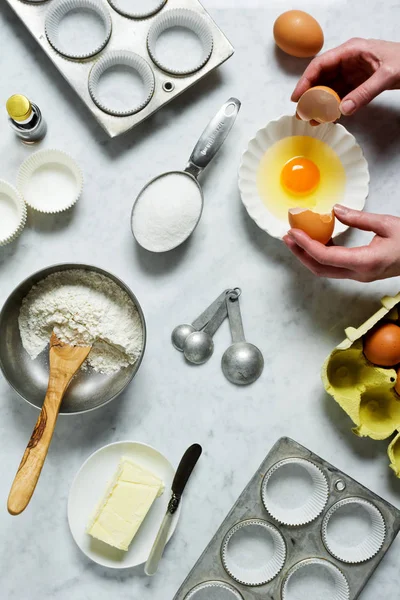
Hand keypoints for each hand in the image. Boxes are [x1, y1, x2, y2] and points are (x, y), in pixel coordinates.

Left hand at [283, 205, 399, 281]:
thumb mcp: (387, 224)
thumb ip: (359, 218)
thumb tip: (334, 210)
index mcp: (365, 262)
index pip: (326, 257)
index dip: (306, 245)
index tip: (293, 232)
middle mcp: (359, 274)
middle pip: (320, 269)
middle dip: (300, 253)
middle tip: (287, 237)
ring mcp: (359, 276)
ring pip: (325, 270)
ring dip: (307, 256)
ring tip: (295, 238)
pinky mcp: (359, 273)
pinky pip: (334, 267)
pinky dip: (320, 255)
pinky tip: (315, 240)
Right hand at [292, 38, 399, 119]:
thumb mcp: (386, 75)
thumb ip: (365, 93)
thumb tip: (343, 109)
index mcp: (351, 51)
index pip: (321, 64)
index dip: (305, 80)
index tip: (297, 97)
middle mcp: (348, 60)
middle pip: (321, 77)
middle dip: (310, 95)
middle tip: (301, 112)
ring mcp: (352, 72)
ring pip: (329, 88)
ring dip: (320, 104)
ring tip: (312, 120)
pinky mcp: (358, 83)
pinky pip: (340, 95)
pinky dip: (333, 107)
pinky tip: (327, 117)